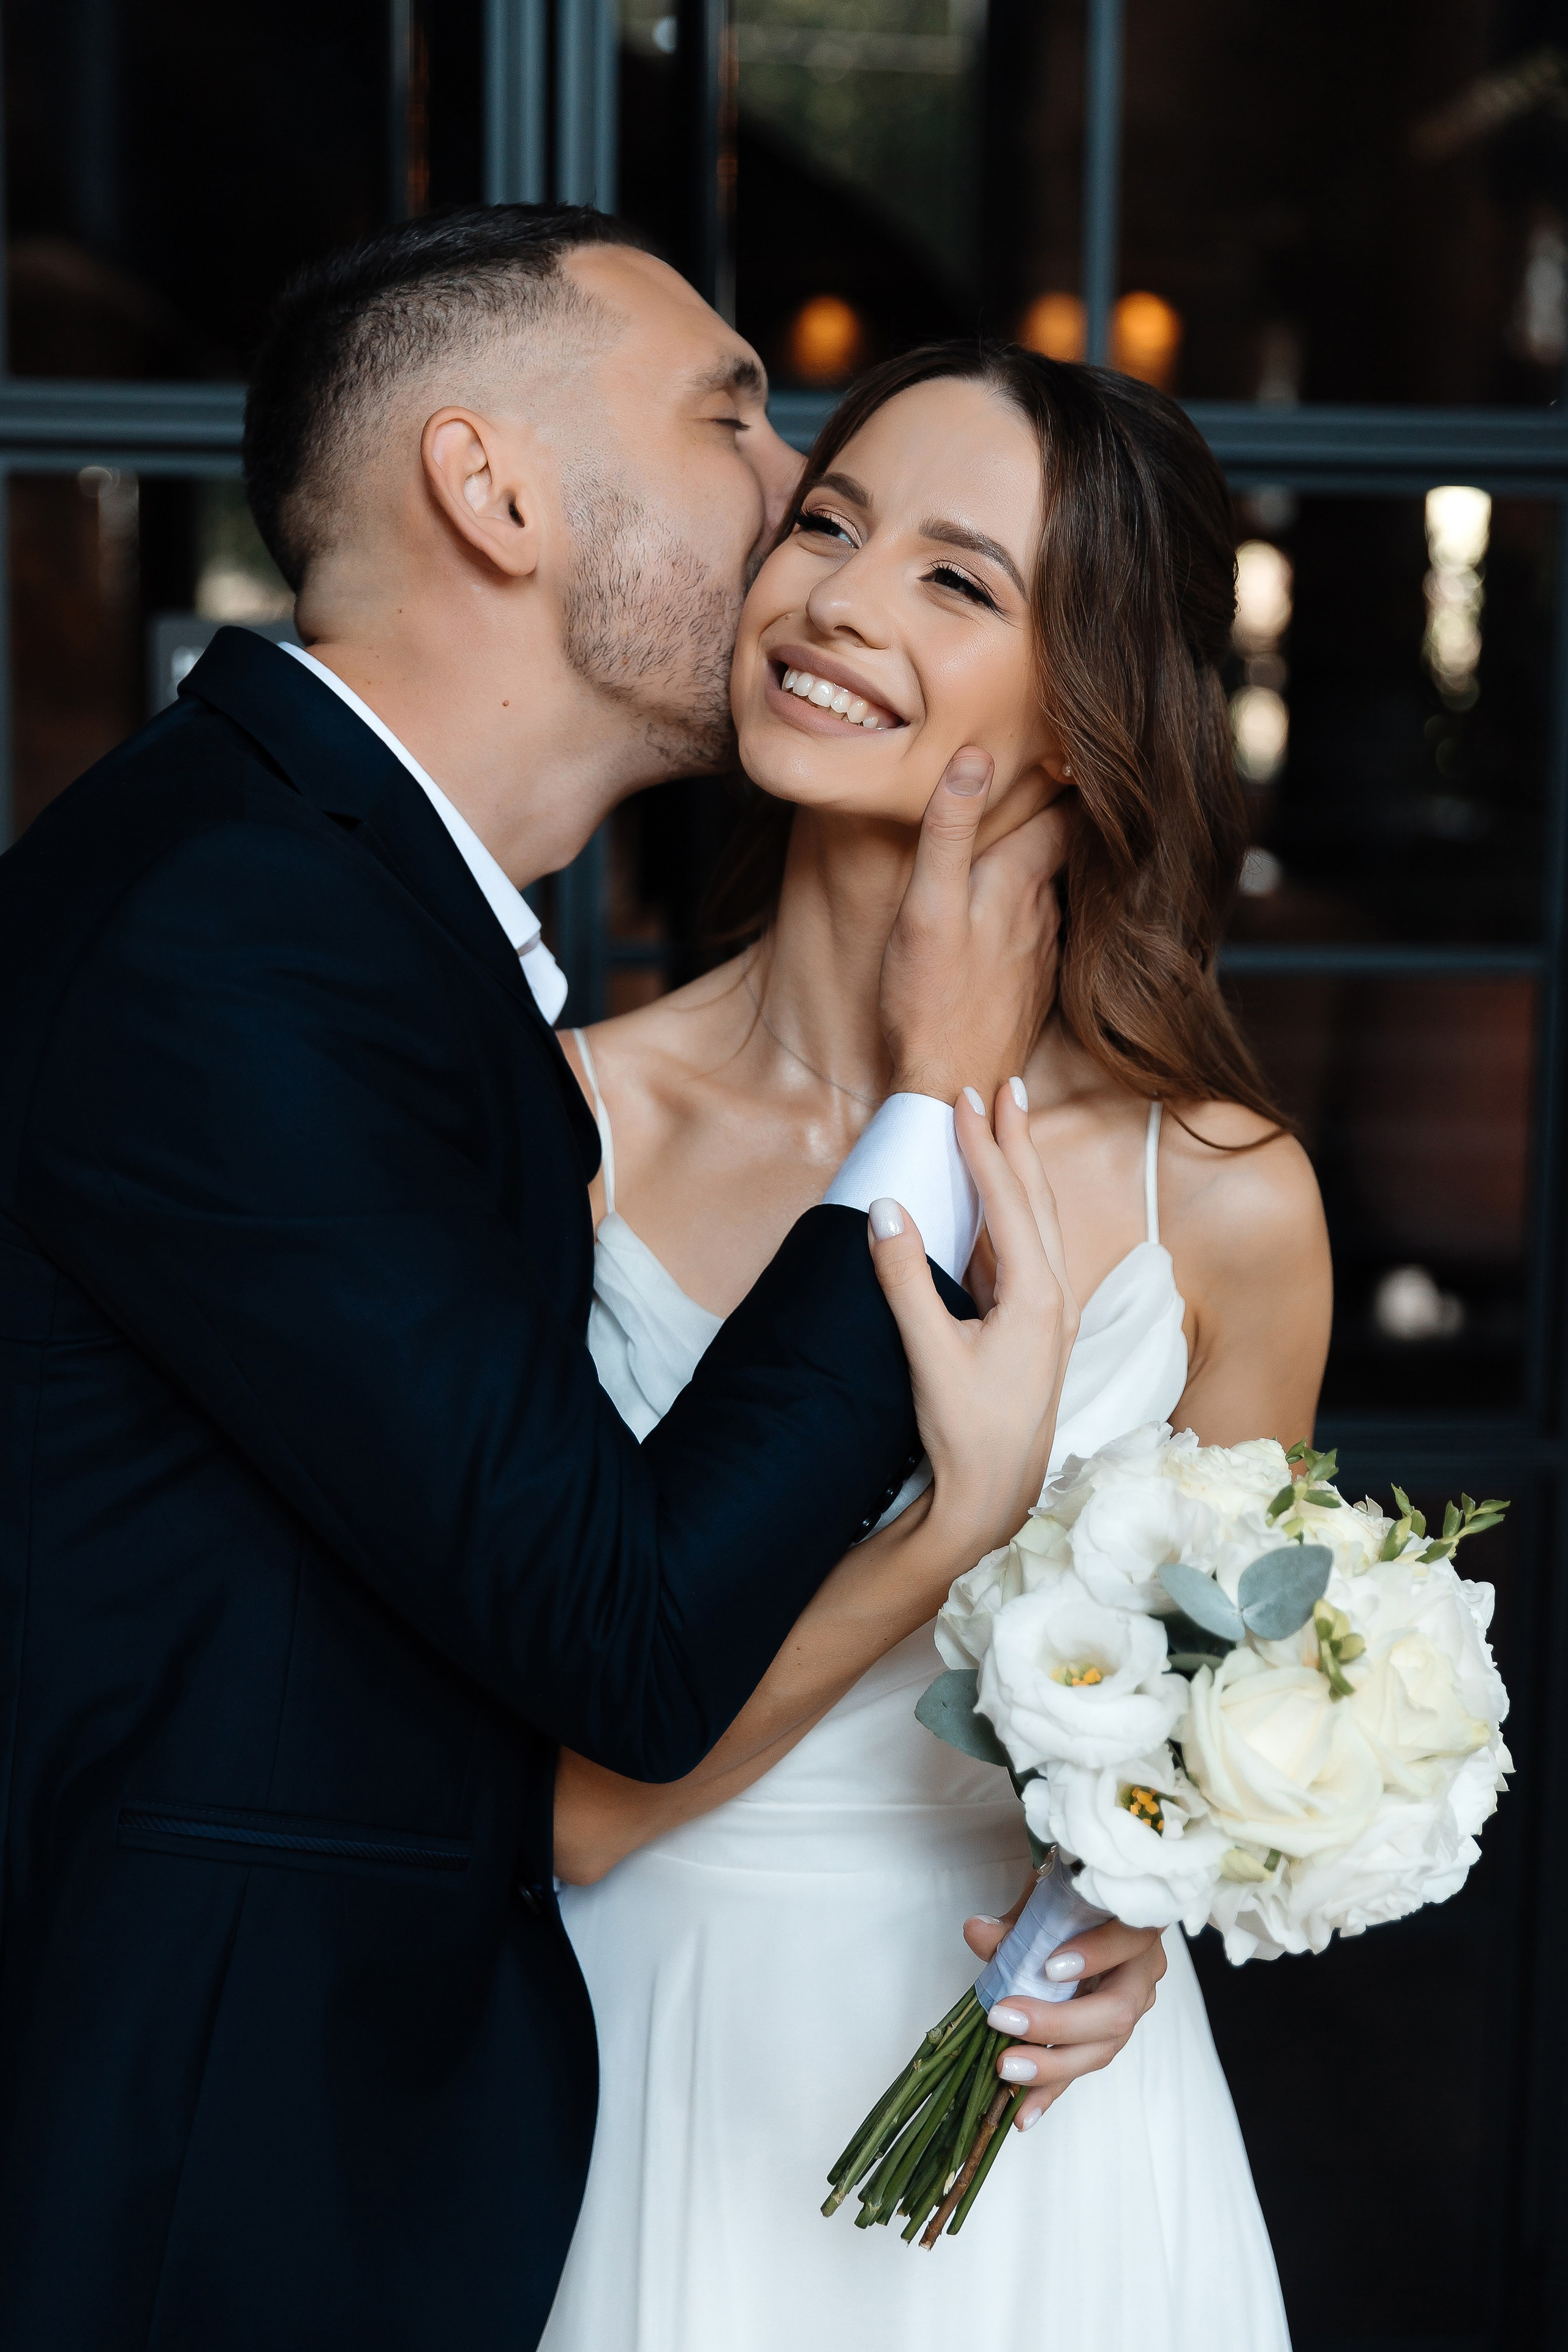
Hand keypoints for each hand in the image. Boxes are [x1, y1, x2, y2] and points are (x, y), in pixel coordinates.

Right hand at [868, 1080, 1077, 1555]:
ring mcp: (1048, 1313)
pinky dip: (1011, 1210)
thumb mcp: (929, 1356)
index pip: (1009, 1201)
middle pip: (1036, 1199)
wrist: (995, 1498)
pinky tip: (995, 1200)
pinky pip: (1026, 1249)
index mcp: (1036, 1297)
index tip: (965, 1098)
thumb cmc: (966, 1433)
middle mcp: (1053, 1297)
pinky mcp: (1032, 1328)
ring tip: (1007, 1124)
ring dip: (1019, 1169)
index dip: (984, 1146)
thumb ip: (906, 1281)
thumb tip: (885, 1209)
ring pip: (1037, 1222)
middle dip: (1018, 1139)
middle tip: (1006, 1086)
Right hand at [880, 748, 1069, 1106]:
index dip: (1066, 776)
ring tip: (1020, 836)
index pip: (1063, 812)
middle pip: (1061, 847)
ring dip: (1041, 863)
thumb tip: (973, 754)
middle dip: (1054, 815)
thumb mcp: (926, 907)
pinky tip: (1008, 912)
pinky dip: (1031, 910)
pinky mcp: (1033, 984)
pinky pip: (1040, 931)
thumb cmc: (928, 998)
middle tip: (1044, 777)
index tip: (1065, 744)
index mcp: (1020, 882)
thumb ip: (948, 830)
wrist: (952, 1087)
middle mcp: (1043, 912)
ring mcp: (1043, 951)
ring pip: (1052, 889)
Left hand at [961, 1886, 1166, 2129]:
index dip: (1097, 1955)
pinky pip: (1080, 2067)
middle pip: (1117, 2010)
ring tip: (1006, 2071)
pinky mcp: (1106, 2037)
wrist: (1090, 1907)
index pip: (1130, 1939)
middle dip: (1059, 2023)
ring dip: (1052, 2065)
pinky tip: (1022, 2114)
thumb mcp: (1047, 1894)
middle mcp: (1143, 1971)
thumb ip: (1018, 1918)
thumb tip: (978, 1932)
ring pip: (1103, 2047)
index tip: (1049, 1967)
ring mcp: (1130, 2008)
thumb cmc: (1074, 1894)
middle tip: (1005, 2020)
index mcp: (1136, 1924)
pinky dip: (1049, 2092)